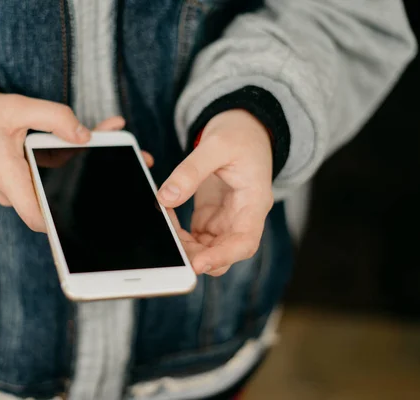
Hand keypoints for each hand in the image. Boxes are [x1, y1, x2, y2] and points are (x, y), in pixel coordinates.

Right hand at [0, 93, 151, 231]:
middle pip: (59, 199)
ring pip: (61, 185)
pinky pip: (55, 174)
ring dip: (91, 166)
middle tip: (135, 165)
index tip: (93, 214)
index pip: (37, 214)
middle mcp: (16, 191)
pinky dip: (76, 158)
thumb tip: (85, 137)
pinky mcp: (28, 180)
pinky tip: (101, 135)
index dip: (64, 222)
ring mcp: (22, 188)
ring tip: (124, 145)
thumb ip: (52, 117)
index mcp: (8, 178)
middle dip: (95, 186)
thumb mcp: (15, 107)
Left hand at [158, 109, 273, 275]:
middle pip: (224, 252)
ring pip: (207, 250)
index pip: (245, 242)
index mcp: (255, 202)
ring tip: (164, 231)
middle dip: (197, 257)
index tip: (198, 264)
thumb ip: (191, 171)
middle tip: (170, 250)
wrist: (243, 129)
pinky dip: (179, 235)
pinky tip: (166, 220)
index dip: (223, 257)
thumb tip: (166, 197)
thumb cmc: (239, 135)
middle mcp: (243, 218)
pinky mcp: (211, 218)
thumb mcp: (216, 145)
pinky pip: (195, 238)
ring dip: (185, 248)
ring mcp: (226, 221)